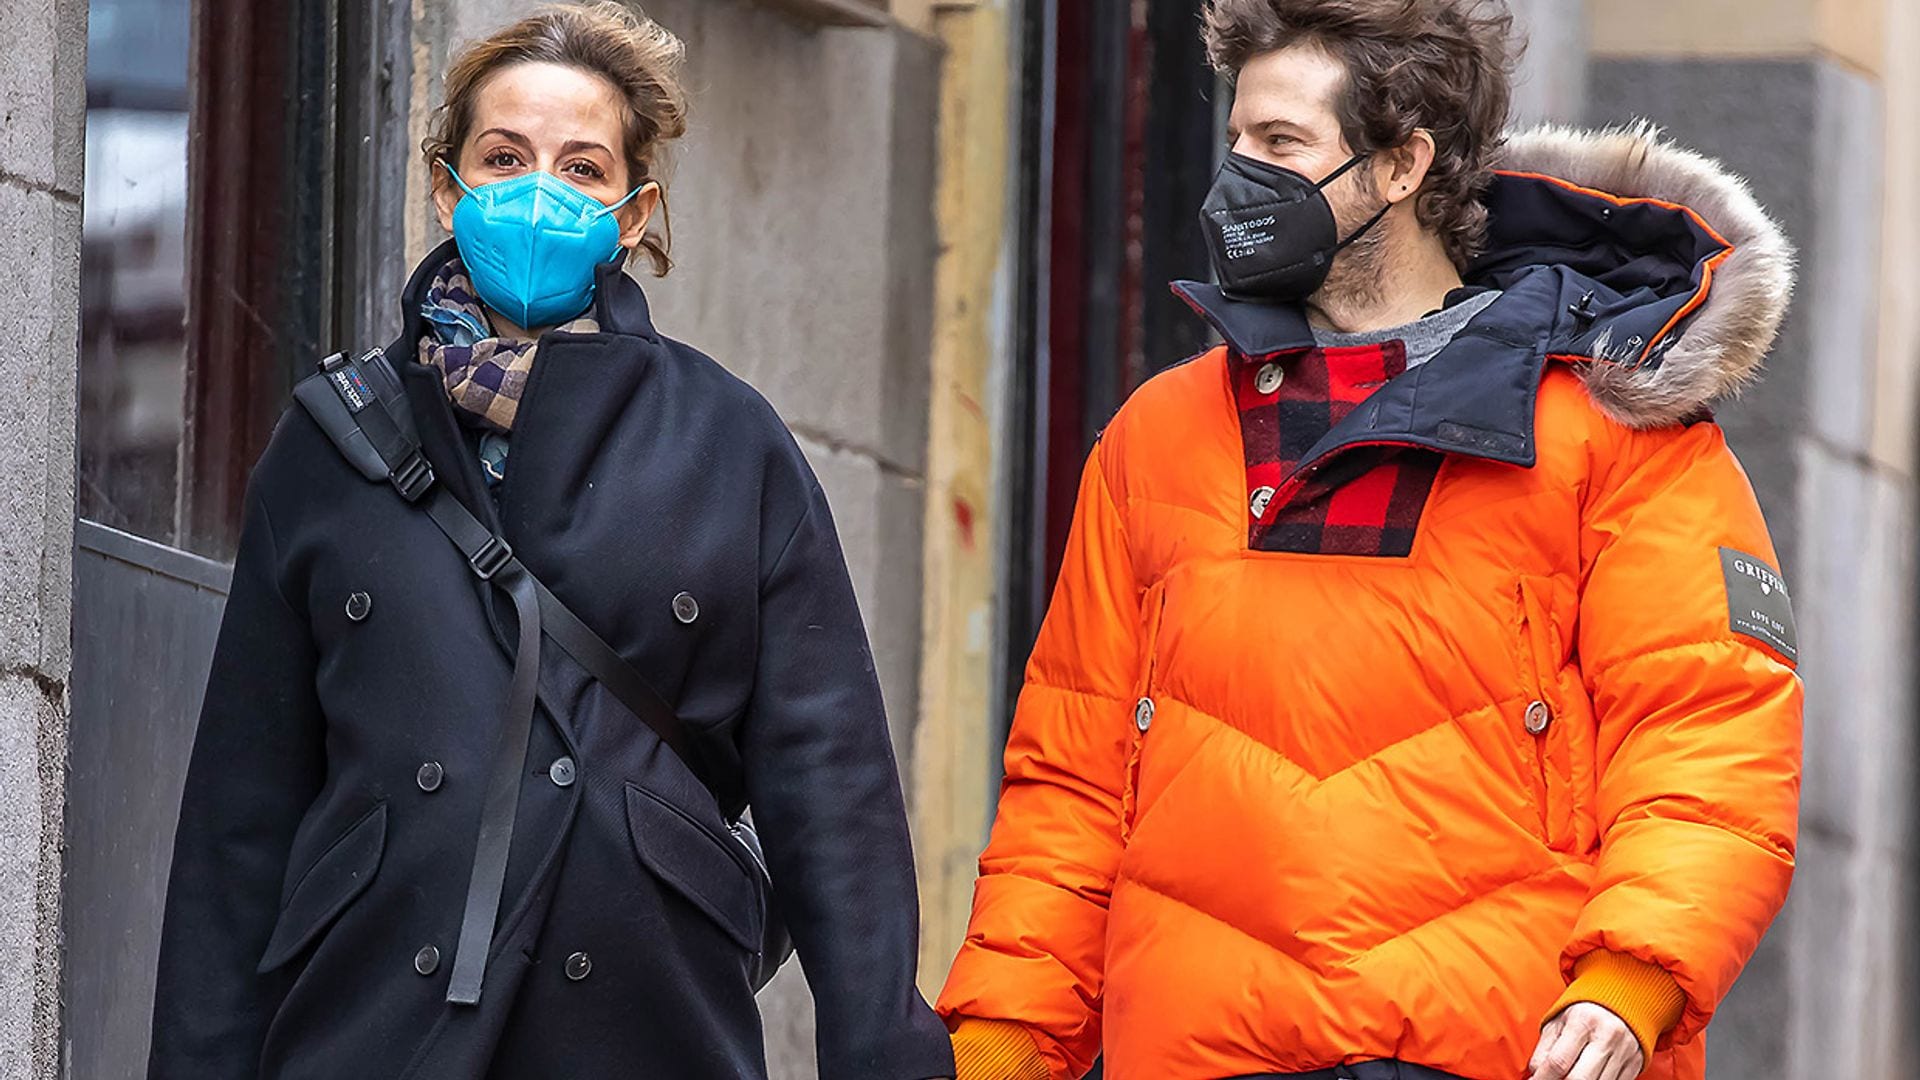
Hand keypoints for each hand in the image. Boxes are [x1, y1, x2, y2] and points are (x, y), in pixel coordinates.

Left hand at [1527, 1002, 1643, 1079]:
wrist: (1623, 999)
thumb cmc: (1584, 1012)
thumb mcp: (1559, 1021)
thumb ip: (1544, 1049)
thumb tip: (1535, 1075)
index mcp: (1583, 1021)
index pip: (1558, 1062)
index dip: (1542, 1079)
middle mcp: (1607, 1037)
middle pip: (1580, 1079)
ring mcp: (1624, 1052)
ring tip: (1566, 1078)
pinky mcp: (1635, 1064)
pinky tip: (1587, 1077)